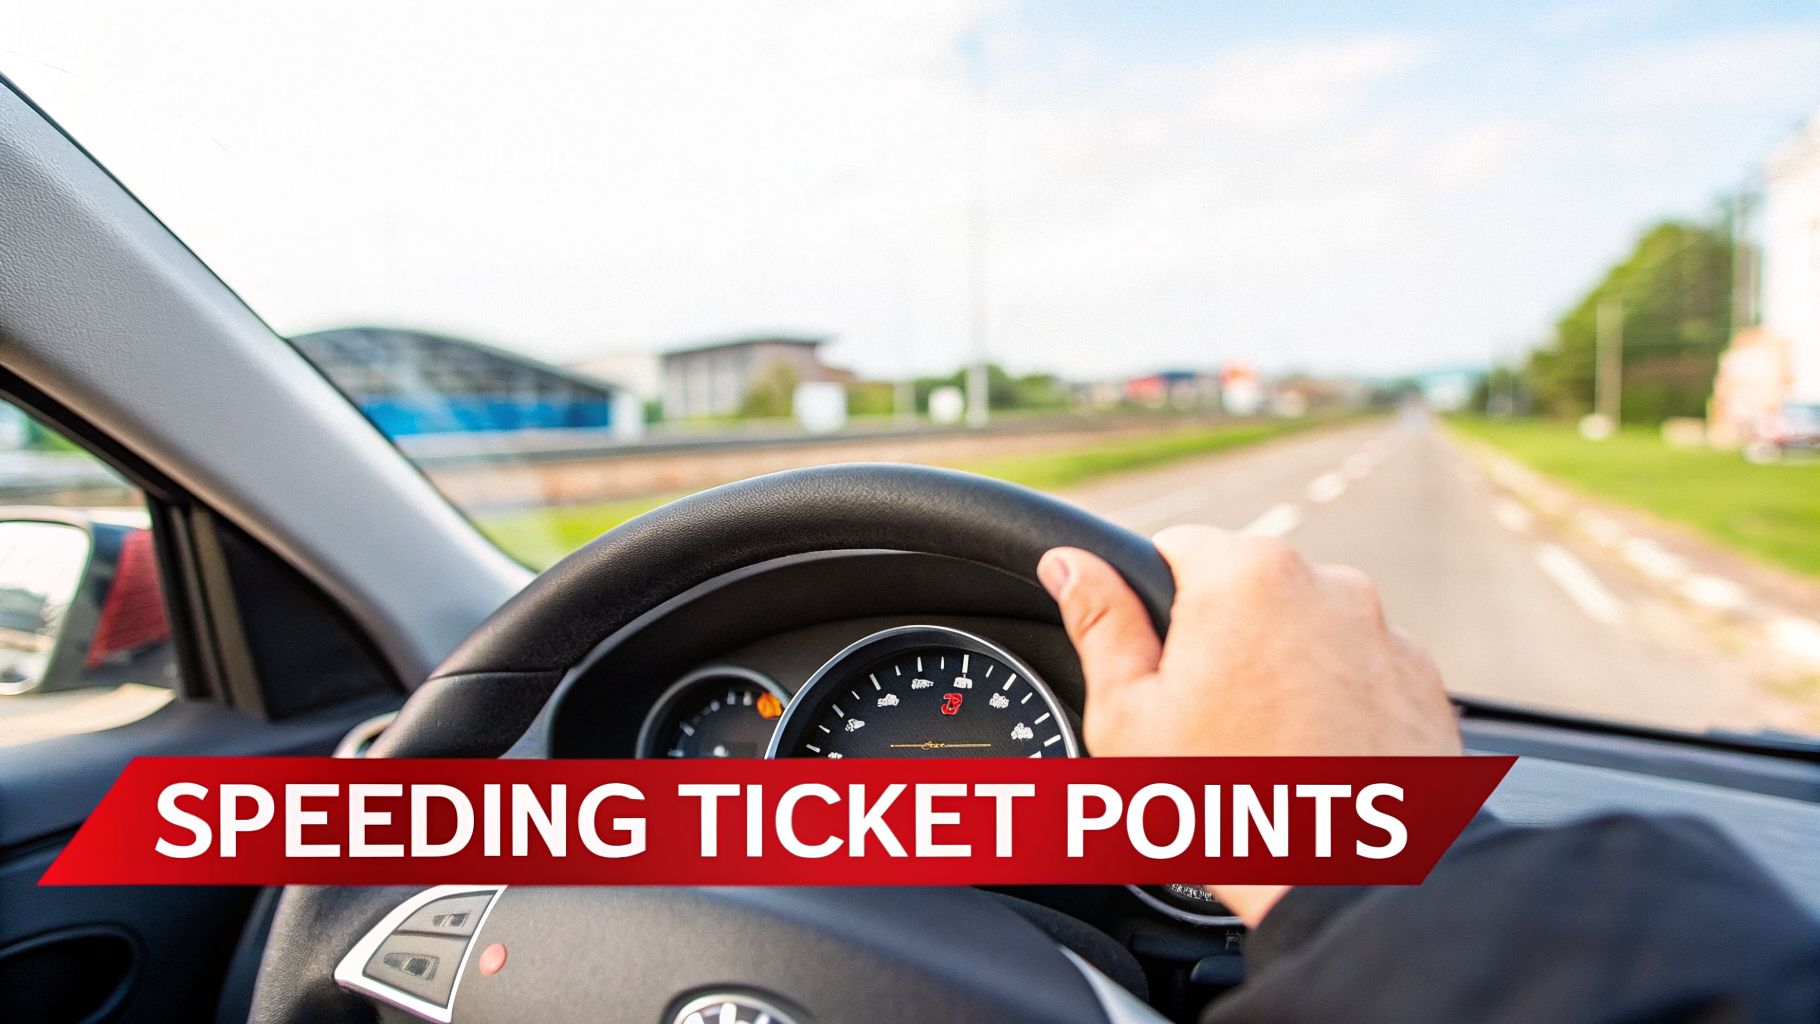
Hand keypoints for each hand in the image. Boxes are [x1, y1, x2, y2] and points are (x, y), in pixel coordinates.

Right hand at [1037, 524, 1460, 924]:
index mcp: (1244, 576)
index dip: (1149, 608)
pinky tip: (1313, 758)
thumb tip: (1068, 562)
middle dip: (1217, 641)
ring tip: (1263, 752)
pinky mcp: (1421, 678)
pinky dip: (1333, 699)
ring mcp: (1383, 631)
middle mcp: (1326, 583)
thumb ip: (1099, 623)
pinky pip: (1356, 668)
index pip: (1172, 548)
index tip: (1153, 668)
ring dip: (1277, 668)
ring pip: (1301, 629)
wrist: (1361, 886)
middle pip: (1241, 591)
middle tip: (1201, 723)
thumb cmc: (1234, 806)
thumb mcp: (1131, 717)